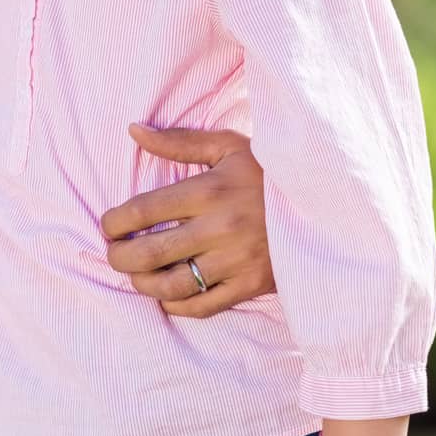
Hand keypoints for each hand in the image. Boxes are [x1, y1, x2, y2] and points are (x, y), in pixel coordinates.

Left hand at [98, 125, 275, 318]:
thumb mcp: (228, 147)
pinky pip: (203, 306)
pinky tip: (165, 294)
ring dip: (143, 284)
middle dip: (120, 257)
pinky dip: (176, 304)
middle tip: (113, 254)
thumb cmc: (269, 172)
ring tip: (135, 275)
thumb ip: (178, 142)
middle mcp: (221, 228)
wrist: (327, 205)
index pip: (144, 210)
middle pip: (151, 253)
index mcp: (210, 191)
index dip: (114, 222)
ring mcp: (237, 261)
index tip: (108, 226)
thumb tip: (132, 130)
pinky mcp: (252, 286)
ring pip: (173, 285)